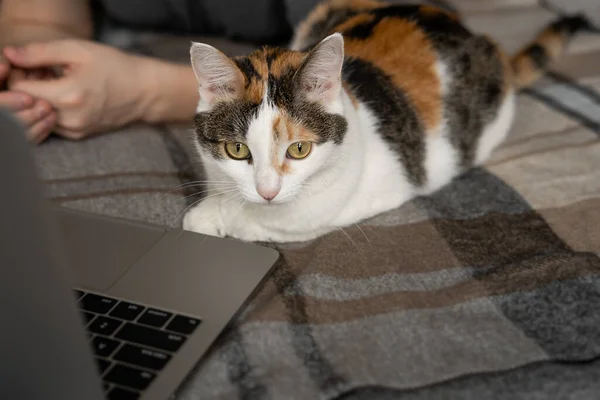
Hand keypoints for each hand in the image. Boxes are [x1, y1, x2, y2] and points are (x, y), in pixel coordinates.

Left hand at [5, 39, 149, 138]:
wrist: (144, 92)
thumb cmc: (114, 67)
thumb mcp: (78, 51)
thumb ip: (40, 53)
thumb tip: (11, 56)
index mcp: (67, 96)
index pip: (19, 88)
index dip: (21, 72)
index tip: (36, 64)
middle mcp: (69, 119)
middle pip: (26, 104)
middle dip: (28, 86)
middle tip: (47, 72)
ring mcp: (74, 130)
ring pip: (37, 115)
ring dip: (39, 99)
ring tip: (59, 84)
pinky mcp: (78, 136)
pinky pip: (50, 123)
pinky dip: (51, 109)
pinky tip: (67, 96)